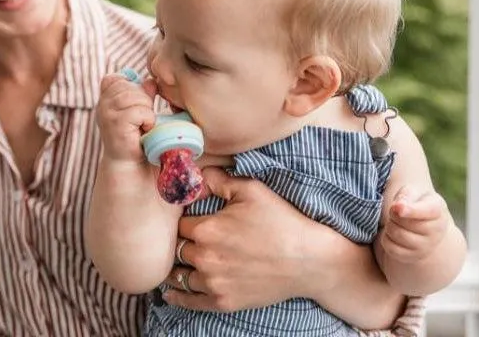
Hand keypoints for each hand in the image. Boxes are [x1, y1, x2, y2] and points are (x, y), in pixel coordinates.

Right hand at [96, 74, 156, 162]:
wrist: (131, 165)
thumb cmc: (137, 137)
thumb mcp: (140, 110)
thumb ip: (144, 93)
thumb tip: (150, 81)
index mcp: (105, 99)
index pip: (117, 79)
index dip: (131, 89)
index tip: (134, 107)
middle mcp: (102, 105)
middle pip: (131, 86)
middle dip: (144, 101)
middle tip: (141, 120)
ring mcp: (106, 114)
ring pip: (138, 98)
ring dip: (147, 112)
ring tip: (142, 125)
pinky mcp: (116, 124)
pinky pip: (141, 111)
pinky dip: (148, 121)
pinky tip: (143, 131)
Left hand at [162, 167, 341, 311]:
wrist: (308, 260)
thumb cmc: (280, 220)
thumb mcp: (250, 189)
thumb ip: (217, 180)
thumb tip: (196, 176)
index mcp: (207, 229)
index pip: (180, 223)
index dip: (184, 218)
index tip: (191, 217)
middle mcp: (205, 258)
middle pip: (178, 248)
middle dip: (182, 241)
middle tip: (188, 238)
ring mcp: (213, 283)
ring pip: (179, 275)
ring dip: (178, 267)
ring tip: (178, 262)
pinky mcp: (223, 302)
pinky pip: (189, 302)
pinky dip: (177, 296)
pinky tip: (170, 293)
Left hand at [380, 185, 448, 262]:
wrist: (419, 221)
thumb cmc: (414, 202)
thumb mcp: (411, 192)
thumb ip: (406, 196)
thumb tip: (398, 207)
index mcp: (438, 210)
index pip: (428, 211)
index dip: (411, 210)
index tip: (396, 206)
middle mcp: (436, 231)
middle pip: (406, 222)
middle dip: (394, 214)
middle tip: (396, 211)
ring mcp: (426, 247)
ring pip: (397, 234)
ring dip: (389, 225)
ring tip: (395, 222)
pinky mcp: (413, 257)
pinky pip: (391, 248)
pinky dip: (386, 239)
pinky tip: (392, 234)